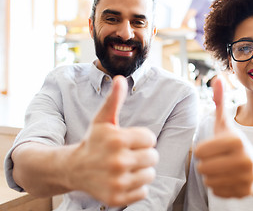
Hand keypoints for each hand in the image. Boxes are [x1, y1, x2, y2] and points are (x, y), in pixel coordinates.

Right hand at [67, 76, 158, 206]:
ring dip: (141, 171)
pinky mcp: (117, 199)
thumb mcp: (102, 120)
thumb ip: (115, 100)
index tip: (129, 141)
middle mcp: (117, 161)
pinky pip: (143, 191)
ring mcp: (117, 182)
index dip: (142, 139)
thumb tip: (120, 78)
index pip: (151, 138)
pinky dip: (136, 187)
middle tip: (128, 154)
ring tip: (125, 167)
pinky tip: (122, 179)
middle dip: (143, 154)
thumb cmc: (93, 142)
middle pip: (153, 157)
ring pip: (150, 174)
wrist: (74, 169)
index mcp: (117, 139)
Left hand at [195, 77, 252, 197]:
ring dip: (210, 176)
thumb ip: (219, 102)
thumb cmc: (234, 144)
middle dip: (205, 164)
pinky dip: (218, 187)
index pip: (199, 151)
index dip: (202, 150)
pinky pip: (216, 192)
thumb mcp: (225, 124)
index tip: (212, 148)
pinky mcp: (246, 192)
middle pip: (202, 168)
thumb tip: (216, 78)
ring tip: (222, 169)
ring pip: (208, 181)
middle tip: (216, 160)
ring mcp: (247, 178)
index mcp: (237, 140)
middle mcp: (245, 159)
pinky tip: (228, 179)